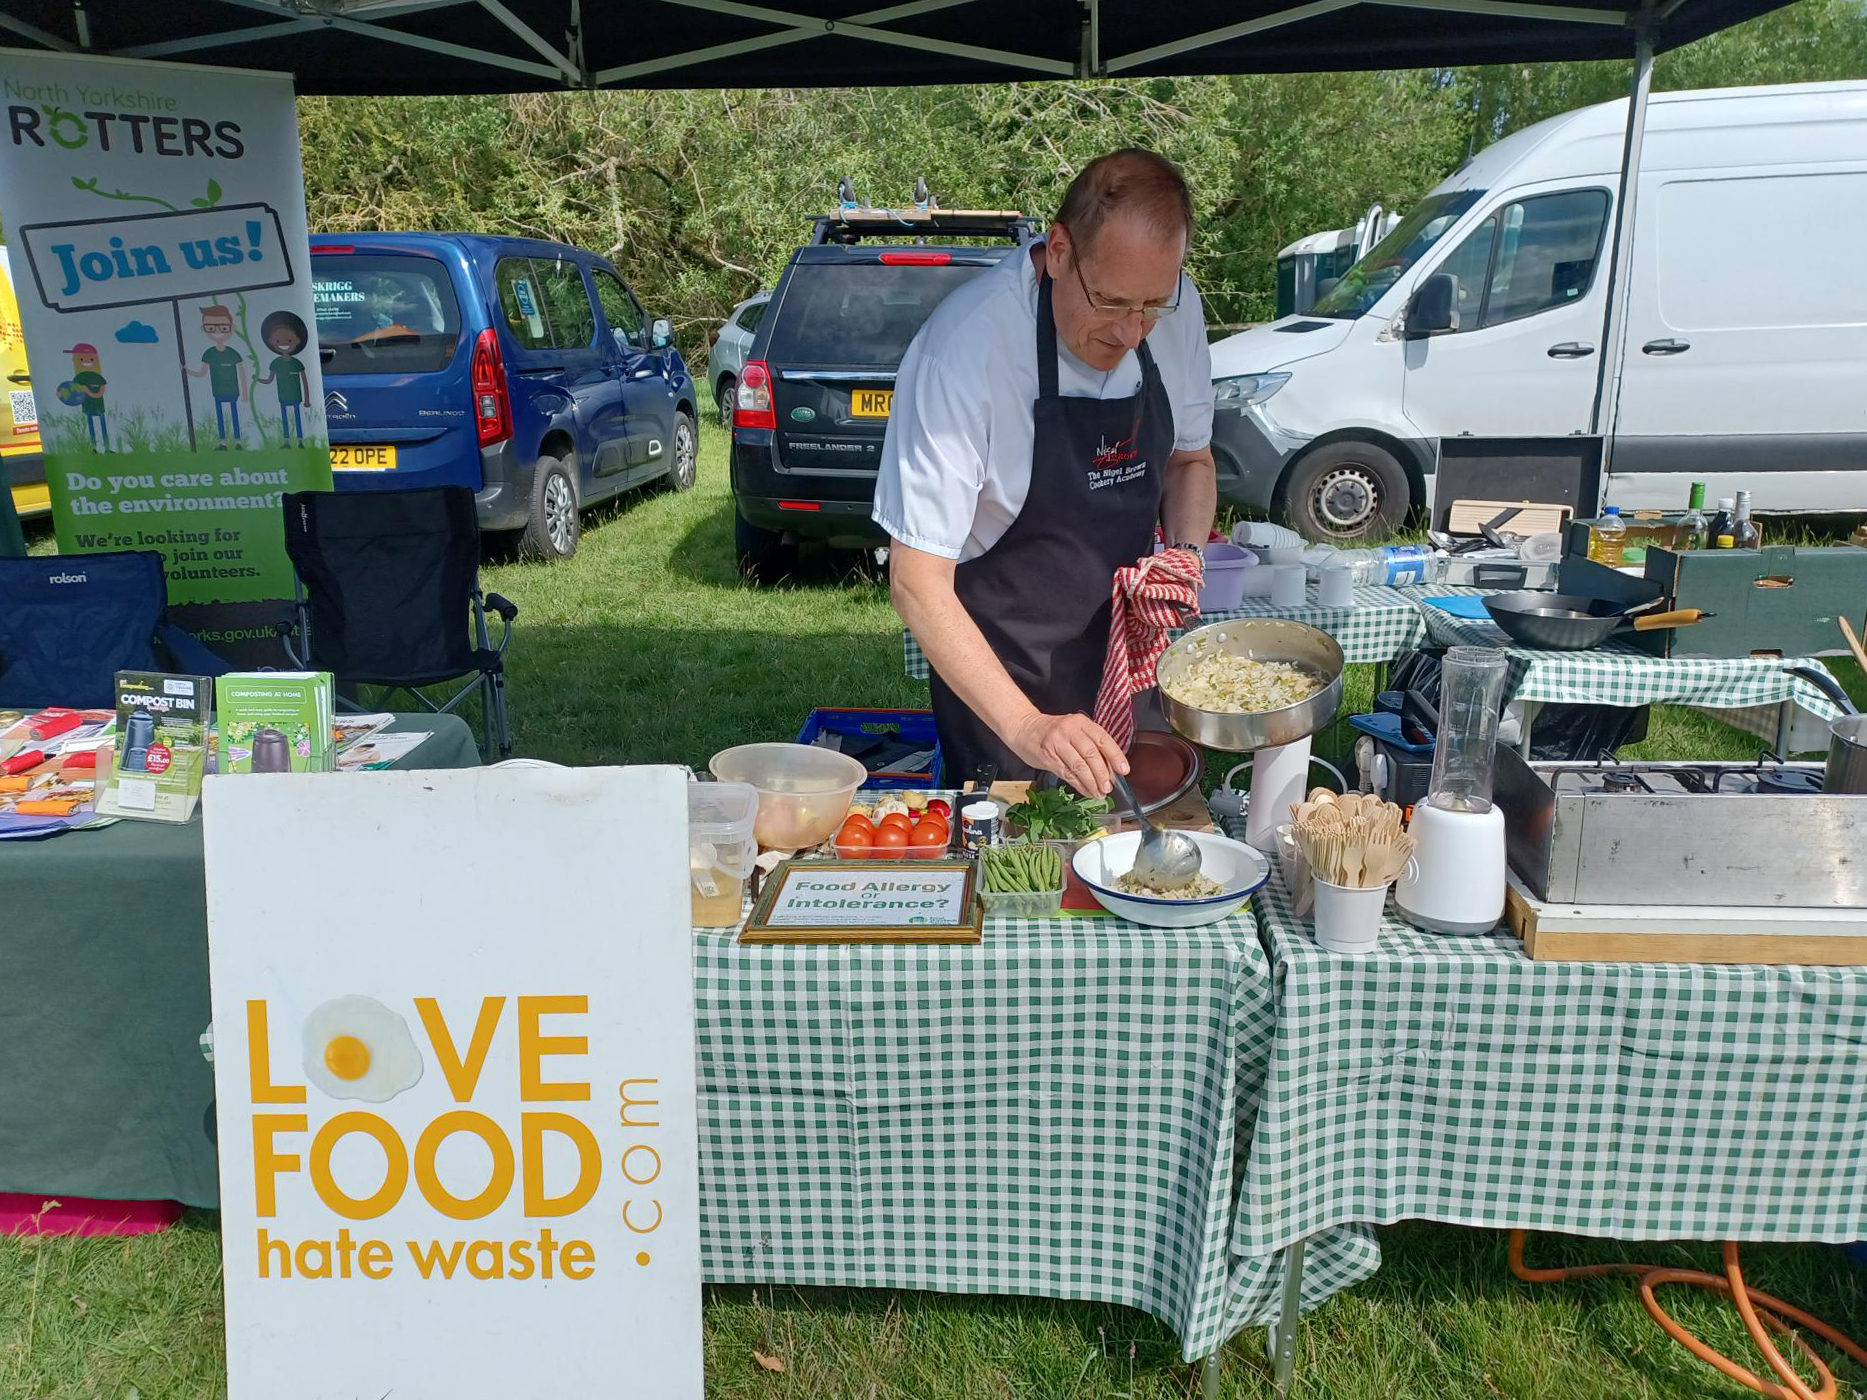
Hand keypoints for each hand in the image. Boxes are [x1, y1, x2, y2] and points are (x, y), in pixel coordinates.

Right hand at [1006, 711, 1128, 797]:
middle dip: (1102, 774)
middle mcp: (1069, 730)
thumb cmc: (1052, 731)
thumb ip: (1090, 745)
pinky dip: (1079, 785)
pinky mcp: (1047, 757)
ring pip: (1079, 766)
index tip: (1124, 770)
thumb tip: (1110, 769)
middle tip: (1109, 787)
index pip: (1103, 739)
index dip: (1115, 756)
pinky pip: (1067, 774)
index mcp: (1081, 722)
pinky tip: (1086, 791)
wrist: (1023, 728)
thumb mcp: (1074, 729)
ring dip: (1092, 783)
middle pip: (1091, 755)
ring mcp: (1057, 743)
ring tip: (1099, 792)